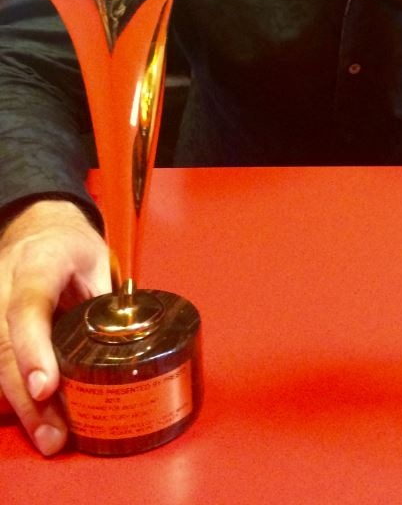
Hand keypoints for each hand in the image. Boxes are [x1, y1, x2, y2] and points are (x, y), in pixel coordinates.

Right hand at [0, 199, 109, 453]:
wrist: (37, 226)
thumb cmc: (71, 245)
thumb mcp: (97, 260)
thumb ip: (105, 298)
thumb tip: (127, 343)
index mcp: (39, 263)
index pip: (29, 306)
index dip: (34, 349)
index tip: (45, 386)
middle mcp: (4, 285)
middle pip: (5, 346)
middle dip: (28, 397)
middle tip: (54, 435)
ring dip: (20, 405)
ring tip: (48, 437)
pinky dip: (13, 396)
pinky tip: (34, 421)